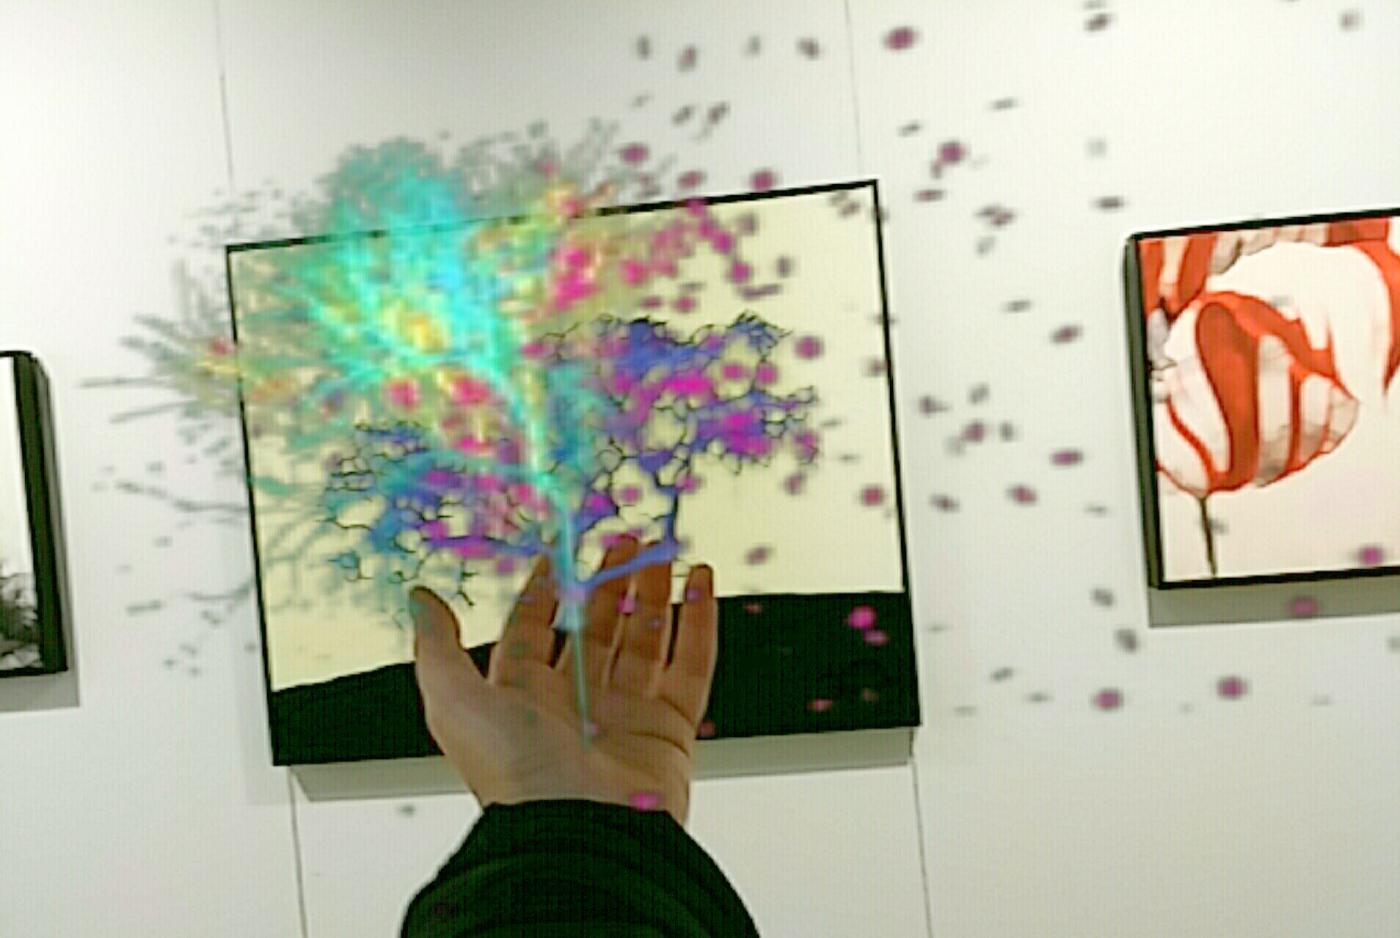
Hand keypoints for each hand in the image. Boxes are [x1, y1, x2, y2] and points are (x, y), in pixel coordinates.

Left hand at [409, 537, 718, 827]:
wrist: (582, 832)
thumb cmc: (516, 776)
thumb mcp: (453, 700)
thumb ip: (436, 645)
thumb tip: (420, 600)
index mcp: (521, 699)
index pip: (533, 630)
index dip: (545, 589)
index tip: (560, 552)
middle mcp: (573, 706)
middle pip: (595, 628)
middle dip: (608, 582)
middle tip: (624, 542)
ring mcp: (624, 716)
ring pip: (643, 639)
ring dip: (653, 593)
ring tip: (663, 552)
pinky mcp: (669, 729)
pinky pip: (690, 664)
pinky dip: (699, 621)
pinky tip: (700, 584)